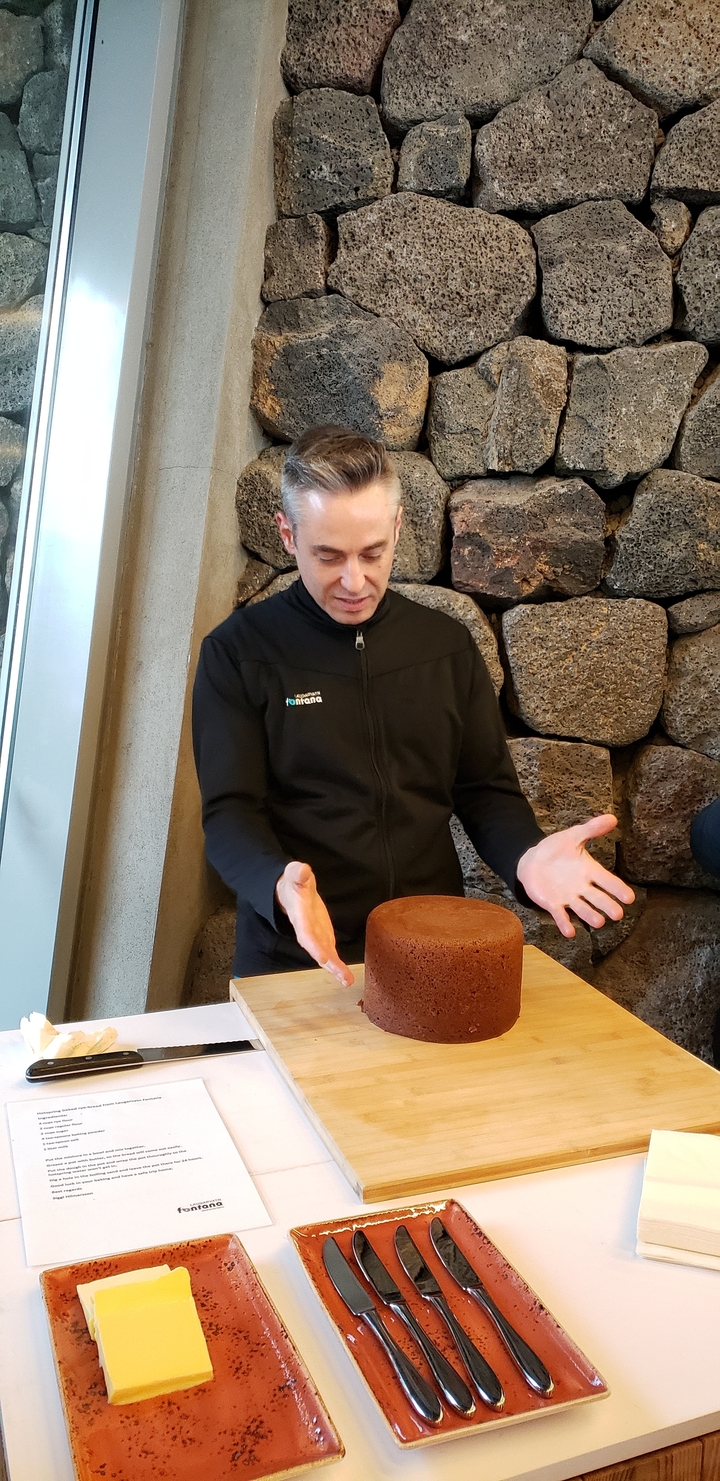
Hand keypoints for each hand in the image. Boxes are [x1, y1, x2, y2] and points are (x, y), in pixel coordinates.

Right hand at [275, 861, 353, 986]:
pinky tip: (346, 977)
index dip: (315, 945)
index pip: (307, 933)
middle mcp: (307, 930)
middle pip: (318, 949)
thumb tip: (302, 870)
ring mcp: (316, 936)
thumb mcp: (294, 873)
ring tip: (347, 981)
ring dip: (336, 969)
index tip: (324, 957)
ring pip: (325, 955)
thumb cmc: (294, 882)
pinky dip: (337, 965)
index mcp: (301, 916)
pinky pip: (330, 953)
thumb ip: (297, 873)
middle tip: (342, 976)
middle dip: (329, 963)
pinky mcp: (323, 937)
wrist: (291, 891)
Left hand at [516, 814, 634, 939]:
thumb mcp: (573, 836)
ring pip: (582, 909)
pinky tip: (570, 932)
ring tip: (599, 922)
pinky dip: (565, 924)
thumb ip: (592, 829)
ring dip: (590, 916)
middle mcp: (583, 887)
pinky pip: (561, 916)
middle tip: (618, 914)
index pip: (607, 880)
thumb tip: (612, 818)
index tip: (629, 897)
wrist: (532, 860)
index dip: (618, 889)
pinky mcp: (554, 904)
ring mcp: (569, 897)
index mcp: (589, 871)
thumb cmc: (556, 849)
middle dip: (607, 905)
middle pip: (598, 898)